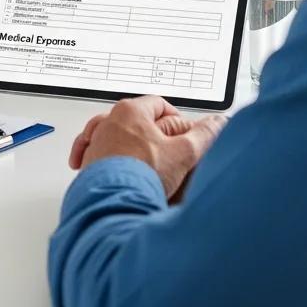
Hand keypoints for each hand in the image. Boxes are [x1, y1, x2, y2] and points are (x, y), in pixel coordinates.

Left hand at [68, 96, 226, 199]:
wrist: (113, 201)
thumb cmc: (141, 174)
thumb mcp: (182, 153)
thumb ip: (202, 136)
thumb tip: (217, 123)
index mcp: (130, 111)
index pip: (158, 104)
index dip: (176, 118)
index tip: (183, 133)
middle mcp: (109, 121)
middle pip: (137, 119)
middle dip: (154, 132)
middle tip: (168, 149)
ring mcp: (96, 141)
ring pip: (116, 135)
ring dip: (131, 144)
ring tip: (145, 160)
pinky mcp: (89, 161)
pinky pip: (98, 152)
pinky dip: (109, 157)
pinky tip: (118, 167)